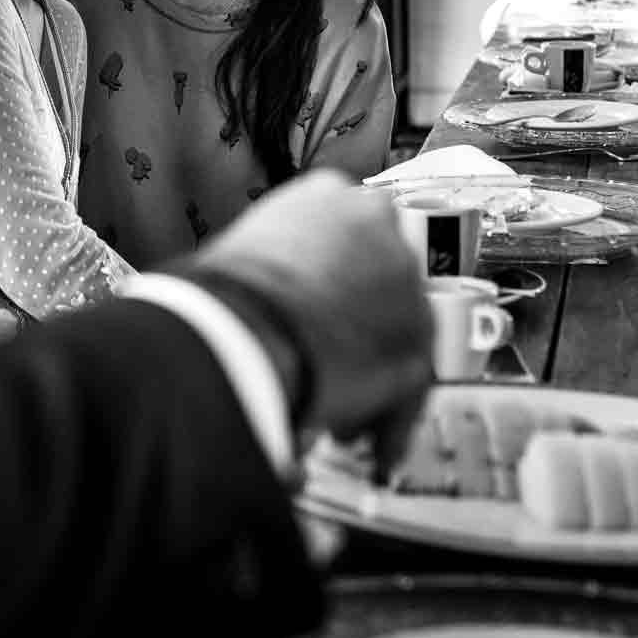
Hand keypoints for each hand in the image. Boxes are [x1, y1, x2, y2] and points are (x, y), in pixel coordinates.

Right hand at [182, 170, 432, 483]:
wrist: (240, 331)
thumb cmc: (219, 297)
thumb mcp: (238, 256)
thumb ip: (267, 269)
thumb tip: (260, 307)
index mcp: (327, 194)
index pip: (344, 239)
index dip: (328, 286)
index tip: (314, 314)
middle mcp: (376, 223)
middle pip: (376, 288)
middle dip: (353, 334)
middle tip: (327, 370)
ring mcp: (403, 277)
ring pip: (395, 336)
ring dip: (369, 380)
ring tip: (336, 420)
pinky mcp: (418, 333)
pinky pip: (408, 381)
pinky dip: (387, 418)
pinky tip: (361, 443)